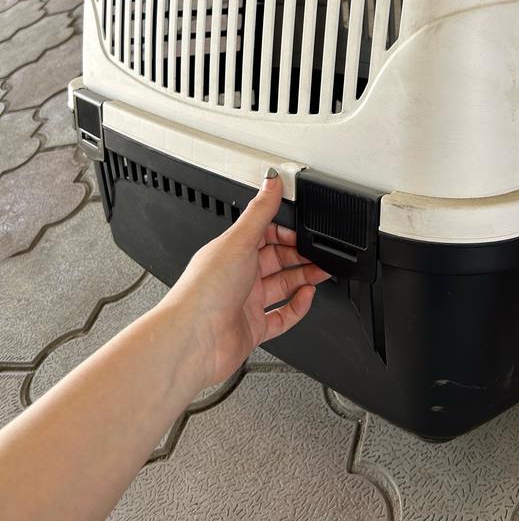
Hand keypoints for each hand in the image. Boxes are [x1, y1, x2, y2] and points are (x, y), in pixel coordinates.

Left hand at [160, 170, 329, 388]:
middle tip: (319, 252)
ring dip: (304, 277)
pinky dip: (298, 307)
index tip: (304, 230)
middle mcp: (237, 275)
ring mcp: (246, 303)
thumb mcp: (238, 241)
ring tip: (322, 271)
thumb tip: (271, 181)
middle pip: (276, 259)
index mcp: (230, 251)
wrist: (195, 340)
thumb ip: (259, 211)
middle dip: (300, 254)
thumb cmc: (205, 291)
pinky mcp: (253, 328)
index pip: (264, 234)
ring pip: (282, 285)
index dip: (286, 232)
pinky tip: (307, 297)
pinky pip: (282, 315)